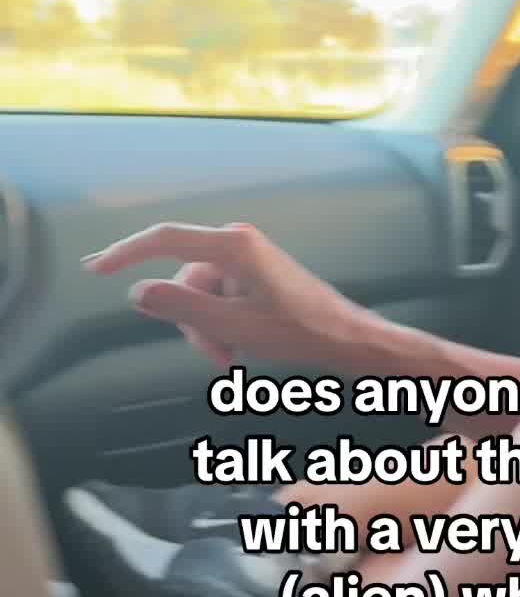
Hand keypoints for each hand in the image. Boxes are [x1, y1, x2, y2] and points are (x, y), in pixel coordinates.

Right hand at [82, 221, 372, 369]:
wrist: (346, 338)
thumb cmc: (300, 330)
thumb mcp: (232, 326)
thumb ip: (181, 307)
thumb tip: (139, 292)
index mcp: (233, 245)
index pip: (163, 239)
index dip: (124, 253)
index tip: (96, 269)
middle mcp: (238, 243)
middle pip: (183, 279)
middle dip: (191, 322)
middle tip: (216, 356)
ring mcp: (247, 259)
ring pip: (199, 296)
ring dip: (207, 330)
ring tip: (232, 357)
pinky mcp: (255, 275)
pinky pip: (219, 298)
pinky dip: (221, 325)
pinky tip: (239, 347)